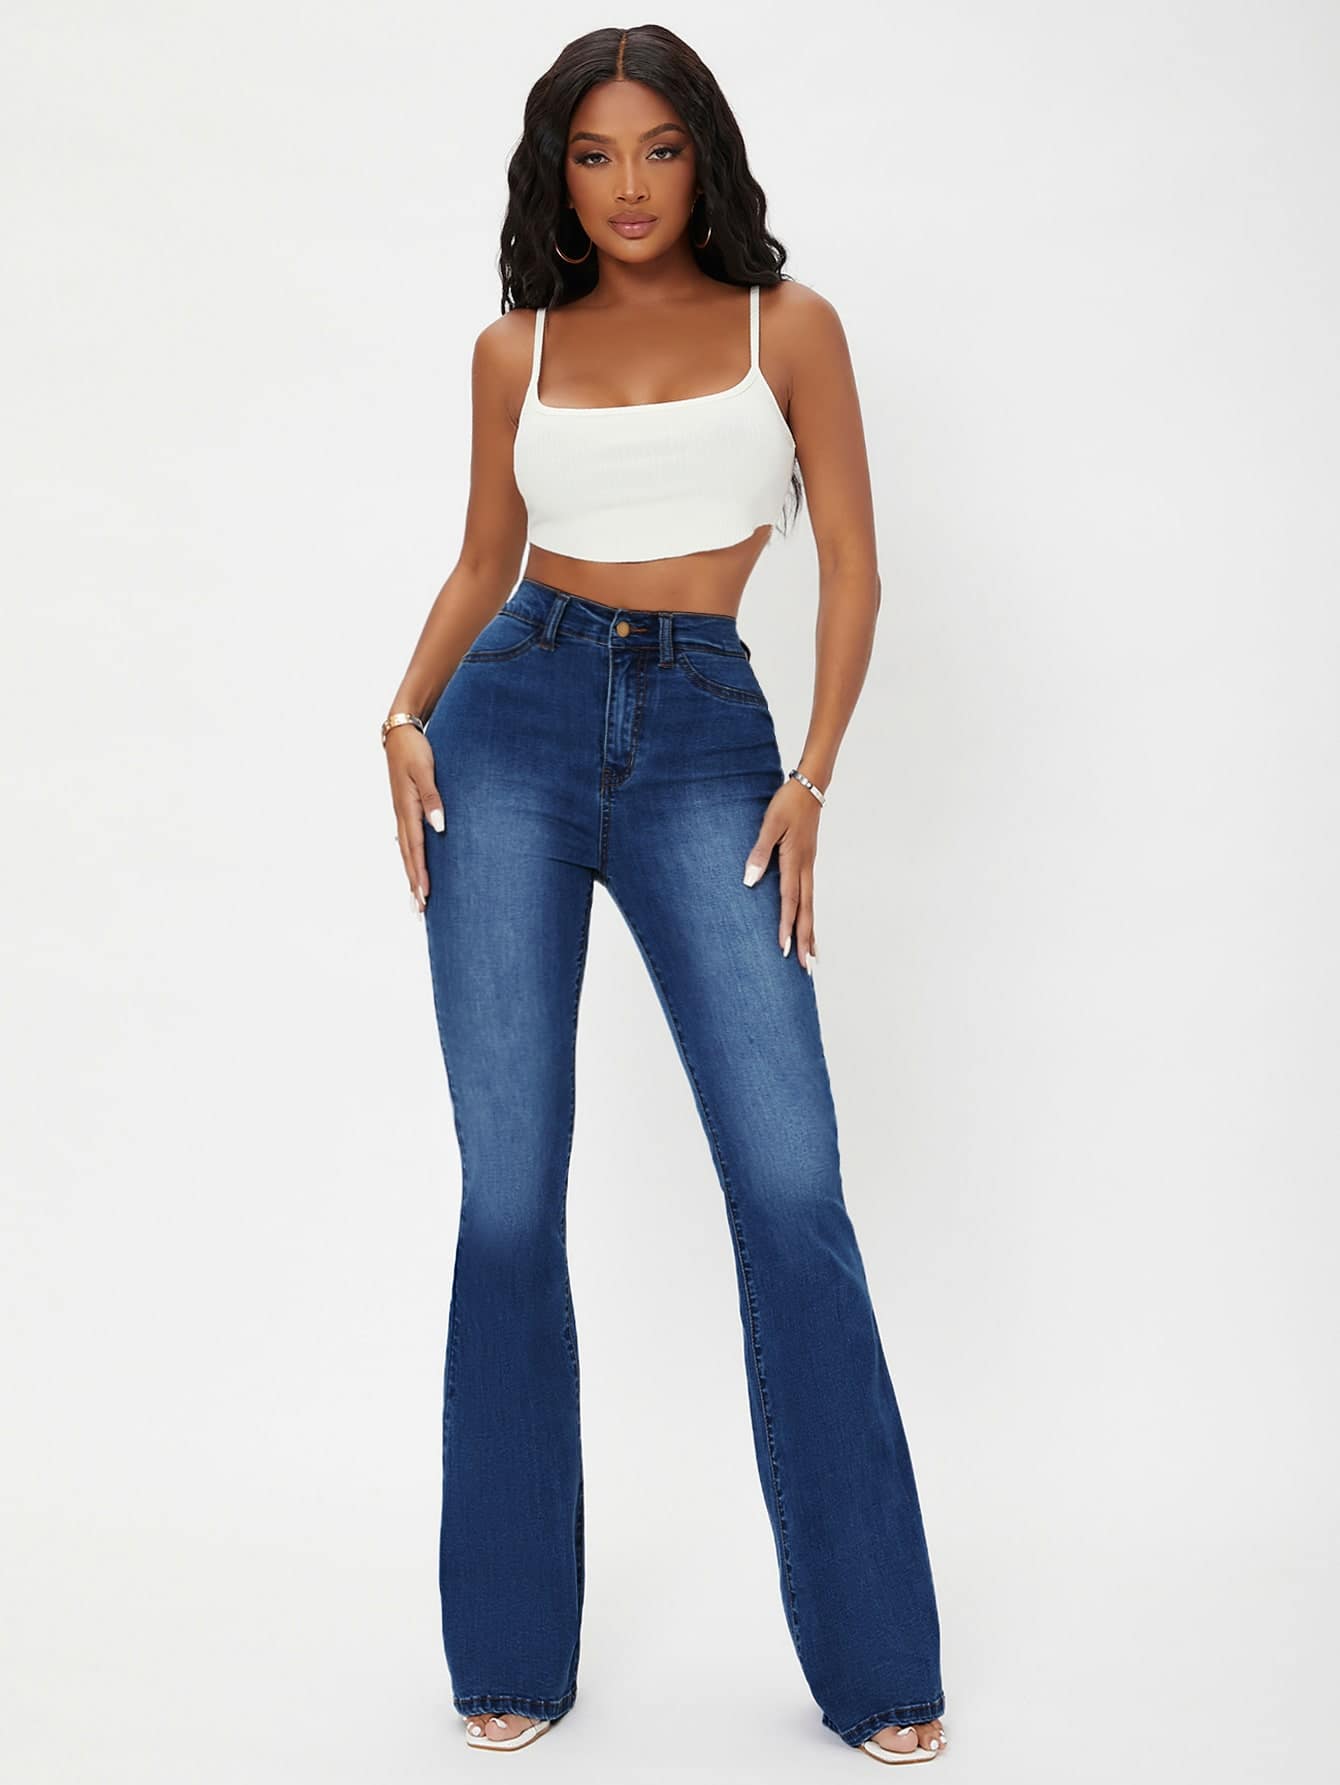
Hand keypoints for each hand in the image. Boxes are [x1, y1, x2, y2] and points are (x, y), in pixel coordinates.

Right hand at [386, 724, 444, 914]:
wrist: (399, 733)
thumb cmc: (415, 750)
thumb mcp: (425, 771)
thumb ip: (433, 798)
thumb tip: (439, 826)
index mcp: (407, 809)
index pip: (415, 849)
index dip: (420, 873)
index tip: (425, 896)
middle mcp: (402, 814)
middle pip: (408, 856)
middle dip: (414, 883)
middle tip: (419, 910)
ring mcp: (401, 812)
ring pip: (406, 851)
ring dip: (411, 874)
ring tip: (416, 897)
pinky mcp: (404, 808)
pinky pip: (407, 840)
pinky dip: (410, 858)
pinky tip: (413, 867)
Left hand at [742, 779, 820, 970]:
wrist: (810, 786)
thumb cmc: (788, 803)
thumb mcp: (769, 823)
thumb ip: (759, 852)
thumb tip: (749, 880)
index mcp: (794, 861)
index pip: (789, 901)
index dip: (786, 926)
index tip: (785, 949)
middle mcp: (805, 868)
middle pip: (806, 910)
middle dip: (806, 940)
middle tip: (806, 967)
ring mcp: (809, 866)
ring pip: (810, 905)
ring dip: (811, 931)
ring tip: (813, 955)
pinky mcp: (808, 862)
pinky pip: (809, 895)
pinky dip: (809, 913)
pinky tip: (807, 921)